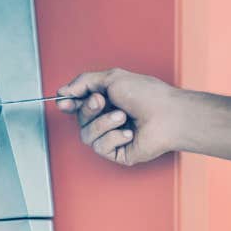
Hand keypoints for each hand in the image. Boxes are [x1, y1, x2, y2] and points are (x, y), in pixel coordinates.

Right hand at [56, 68, 184, 166]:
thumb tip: (63, 91)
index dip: (68, 103)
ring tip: (122, 116)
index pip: (79, 104)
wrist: (168, 115)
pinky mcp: (118, 152)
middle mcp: (108, 118)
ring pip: (86, 135)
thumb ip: (84, 82)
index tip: (63, 101)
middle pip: (79, 119)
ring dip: (103, 123)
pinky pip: (100, 147)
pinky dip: (113, 137)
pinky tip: (129, 132)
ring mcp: (113, 136)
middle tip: (102, 101)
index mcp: (107, 99)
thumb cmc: (147, 94)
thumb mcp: (112, 78)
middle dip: (88, 109)